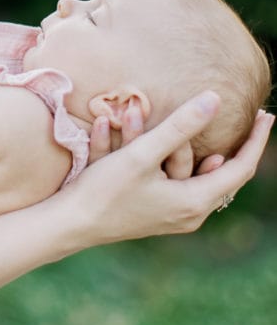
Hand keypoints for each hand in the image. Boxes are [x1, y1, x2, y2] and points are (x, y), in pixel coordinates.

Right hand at [71, 92, 273, 242]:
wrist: (67, 224)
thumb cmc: (106, 192)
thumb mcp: (143, 155)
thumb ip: (179, 126)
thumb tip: (214, 99)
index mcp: (194, 202)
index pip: (240, 168)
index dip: (256, 141)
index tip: (266, 115)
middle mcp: (187, 212)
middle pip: (212, 169)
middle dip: (200, 134)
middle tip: (218, 109)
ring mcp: (169, 213)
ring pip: (181, 169)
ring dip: (164, 139)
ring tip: (140, 112)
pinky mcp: (150, 209)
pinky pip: (159, 174)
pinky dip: (148, 152)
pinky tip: (113, 127)